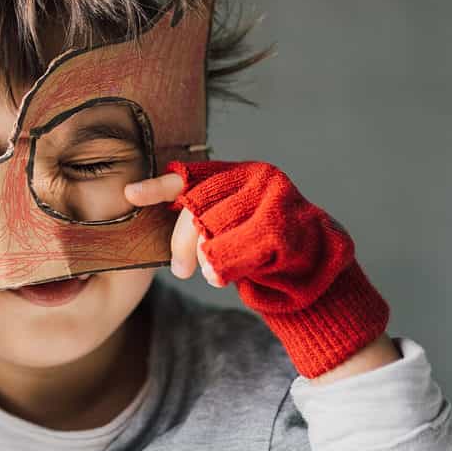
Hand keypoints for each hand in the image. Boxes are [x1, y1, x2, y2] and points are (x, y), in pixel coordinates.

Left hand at [124, 160, 389, 377]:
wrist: (321, 275)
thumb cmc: (265, 252)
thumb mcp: (230, 227)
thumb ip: (202, 214)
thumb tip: (150, 208)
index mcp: (243, 173)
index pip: (194, 174)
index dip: (160, 185)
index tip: (130, 194)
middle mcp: (260, 178)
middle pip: (196, 210)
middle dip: (181, 244)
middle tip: (180, 270)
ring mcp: (276, 201)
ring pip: (211, 235)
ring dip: (206, 262)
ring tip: (215, 272)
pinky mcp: (283, 230)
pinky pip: (230, 255)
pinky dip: (222, 271)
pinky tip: (227, 277)